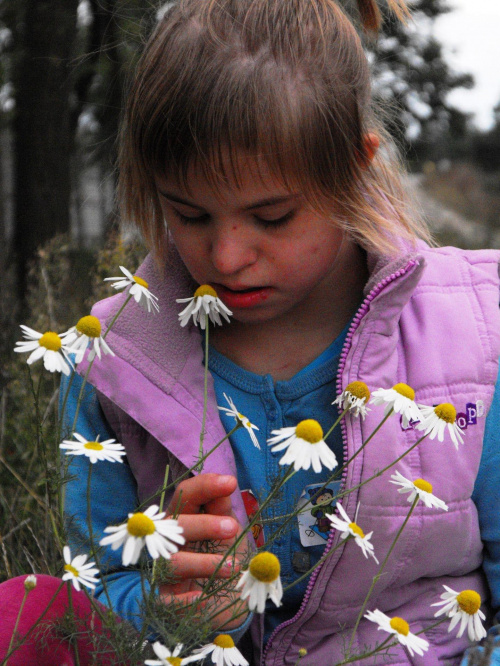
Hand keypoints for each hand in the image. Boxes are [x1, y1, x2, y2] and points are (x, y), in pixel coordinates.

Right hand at [159, 473, 249, 630]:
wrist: (228, 600)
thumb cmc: (225, 557)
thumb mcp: (229, 531)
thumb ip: (223, 509)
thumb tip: (226, 483)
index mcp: (184, 518)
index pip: (186, 495)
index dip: (205, 486)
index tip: (230, 482)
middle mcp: (169, 541)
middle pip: (175, 525)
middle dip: (204, 524)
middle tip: (233, 528)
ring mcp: (166, 571)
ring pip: (173, 562)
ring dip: (203, 562)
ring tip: (233, 568)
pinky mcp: (167, 602)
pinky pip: (168, 601)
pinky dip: (186, 600)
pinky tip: (206, 597)